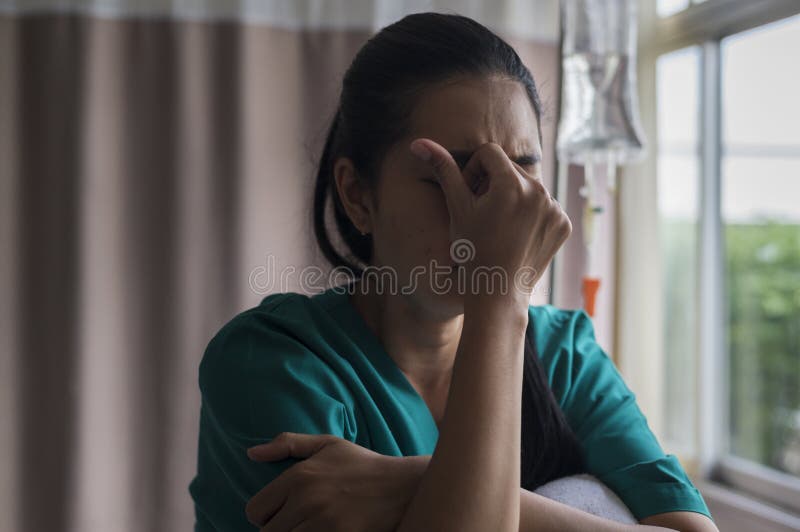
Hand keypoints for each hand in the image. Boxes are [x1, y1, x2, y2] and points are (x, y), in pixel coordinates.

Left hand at [245, 432, 425, 531]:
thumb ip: (287, 444)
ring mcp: (323, 523)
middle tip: (295, 524)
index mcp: (299, 476)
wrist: (401, 486)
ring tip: (308, 527)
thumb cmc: (362, 465)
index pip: (255, 510)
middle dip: (278, 530)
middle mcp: (306, 500)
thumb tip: (251, 453)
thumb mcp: (327, 444)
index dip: (263, 515)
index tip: (278, 514)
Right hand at [409, 139, 570, 298]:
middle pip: (510, 169)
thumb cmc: (472, 251)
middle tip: (482, 213)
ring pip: (527, 186)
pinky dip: (531, 214)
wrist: (497, 293)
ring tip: (499, 226)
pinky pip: (544, 206)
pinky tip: (516, 235)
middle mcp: (539, 192)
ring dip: (512, 198)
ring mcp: (555, 209)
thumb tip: (418, 142)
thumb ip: (443, 169)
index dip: (474, 171)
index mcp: (512, 184)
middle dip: (493, 184)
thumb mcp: (457, 208)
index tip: (470, 196)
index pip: (489, 153)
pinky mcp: (563, 224)